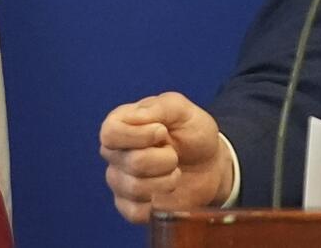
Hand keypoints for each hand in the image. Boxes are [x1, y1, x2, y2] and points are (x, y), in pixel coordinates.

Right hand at [98, 92, 232, 223]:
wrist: (209, 164)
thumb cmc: (192, 133)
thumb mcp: (182, 110)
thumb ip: (160, 108)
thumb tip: (134, 119)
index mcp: (121, 124)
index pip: (110, 133)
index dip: (139, 135)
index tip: (163, 132)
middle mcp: (115, 154)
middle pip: (131, 162)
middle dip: (165, 158)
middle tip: (175, 153)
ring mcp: (119, 181)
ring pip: (136, 188)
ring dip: (167, 180)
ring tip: (175, 170)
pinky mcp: (129, 206)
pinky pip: (136, 212)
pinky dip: (160, 203)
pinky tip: (169, 191)